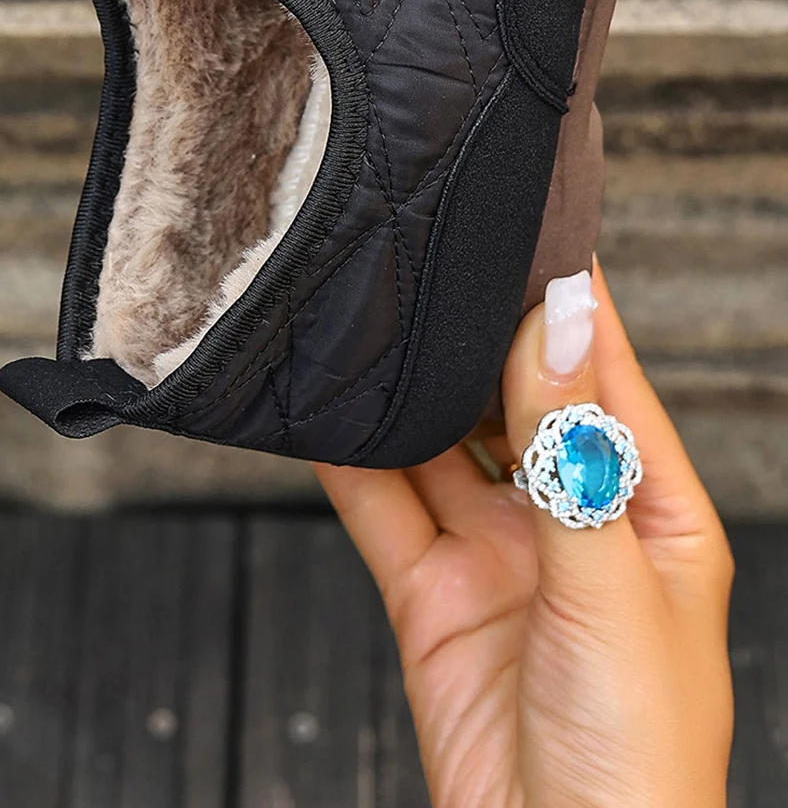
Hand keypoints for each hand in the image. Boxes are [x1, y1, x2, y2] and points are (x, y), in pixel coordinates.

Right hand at [314, 263, 732, 807]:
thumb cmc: (641, 763)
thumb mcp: (612, 585)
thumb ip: (572, 451)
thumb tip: (562, 321)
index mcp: (654, 514)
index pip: (607, 378)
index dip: (568, 303)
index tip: (527, 220)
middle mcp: (574, 525)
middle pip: (515, 402)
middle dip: (475, 336)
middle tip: (427, 254)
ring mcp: (500, 561)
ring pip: (440, 447)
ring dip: (406, 391)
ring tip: (368, 315)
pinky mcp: (432, 600)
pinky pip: (383, 509)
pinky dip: (346, 460)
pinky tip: (320, 412)